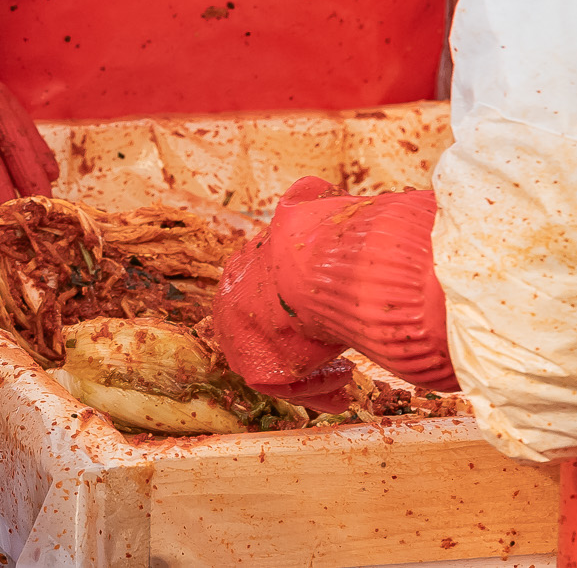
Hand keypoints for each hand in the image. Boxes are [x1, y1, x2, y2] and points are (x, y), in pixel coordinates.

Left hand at [211, 178, 454, 402]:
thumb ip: (306, 201)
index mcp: (239, 271)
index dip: (285, 307)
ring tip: (342, 370)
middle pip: (261, 333)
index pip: (254, 293)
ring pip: (278, 364)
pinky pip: (288, 388)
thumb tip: (313, 188)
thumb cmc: (315, 238)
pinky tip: (344, 379)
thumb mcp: (305, 210)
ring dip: (310, 369)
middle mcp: (231, 306)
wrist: (310, 268)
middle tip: (329, 347)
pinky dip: (318, 388)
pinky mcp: (257, 369)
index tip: (314, 311)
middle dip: (293, 343)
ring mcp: (241, 341)